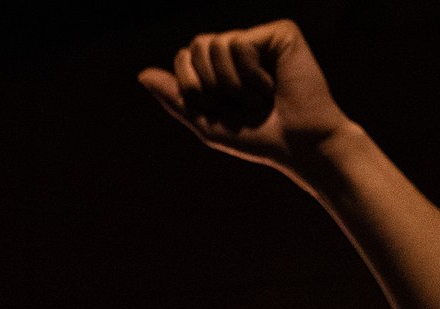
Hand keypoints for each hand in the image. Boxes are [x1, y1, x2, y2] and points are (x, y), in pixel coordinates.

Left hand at [137, 21, 352, 174]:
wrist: (298, 145)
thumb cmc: (258, 137)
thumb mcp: (206, 122)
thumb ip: (176, 97)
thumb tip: (141, 74)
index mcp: (222, 65)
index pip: (185, 56)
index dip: (192, 86)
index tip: (216, 108)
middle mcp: (240, 46)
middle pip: (197, 45)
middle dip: (209, 83)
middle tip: (239, 102)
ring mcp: (261, 37)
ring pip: (217, 44)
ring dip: (232, 83)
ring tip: (259, 96)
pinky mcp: (280, 33)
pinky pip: (241, 44)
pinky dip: (251, 75)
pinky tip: (273, 85)